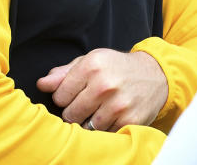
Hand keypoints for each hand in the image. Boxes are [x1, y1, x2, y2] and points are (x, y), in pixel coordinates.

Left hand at [36, 49, 167, 131]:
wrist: (155, 75)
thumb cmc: (117, 68)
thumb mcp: (91, 62)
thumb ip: (64, 73)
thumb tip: (42, 84)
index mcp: (92, 66)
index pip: (60, 96)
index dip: (64, 98)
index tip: (74, 95)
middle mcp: (105, 84)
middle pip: (70, 114)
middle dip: (75, 112)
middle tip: (87, 104)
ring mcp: (118, 104)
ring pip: (86, 127)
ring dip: (89, 122)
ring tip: (99, 110)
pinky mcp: (130, 120)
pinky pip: (104, 134)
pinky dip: (105, 129)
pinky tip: (111, 117)